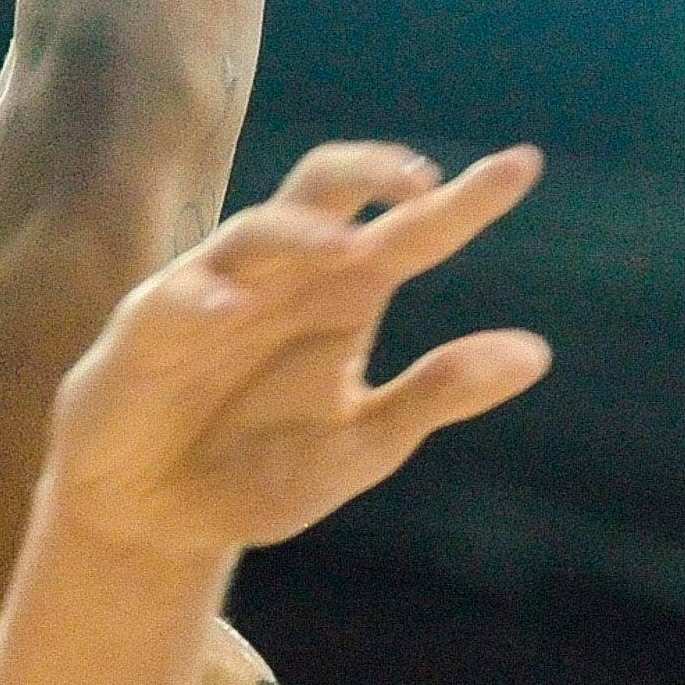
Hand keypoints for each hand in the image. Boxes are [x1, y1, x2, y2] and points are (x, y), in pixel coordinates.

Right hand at [41, 141, 548, 562]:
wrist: (159, 519)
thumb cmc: (260, 468)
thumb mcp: (366, 442)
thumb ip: (439, 394)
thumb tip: (535, 353)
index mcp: (345, 296)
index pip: (410, 231)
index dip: (464, 200)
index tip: (523, 166)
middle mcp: (284, 278)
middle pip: (327, 190)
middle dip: (371, 172)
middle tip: (423, 182)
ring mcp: (214, 293)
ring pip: (256, 232)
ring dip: (299, 235)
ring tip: (346, 248)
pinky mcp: (149, 328)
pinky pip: (176, 297)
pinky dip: (201, 298)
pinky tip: (227, 310)